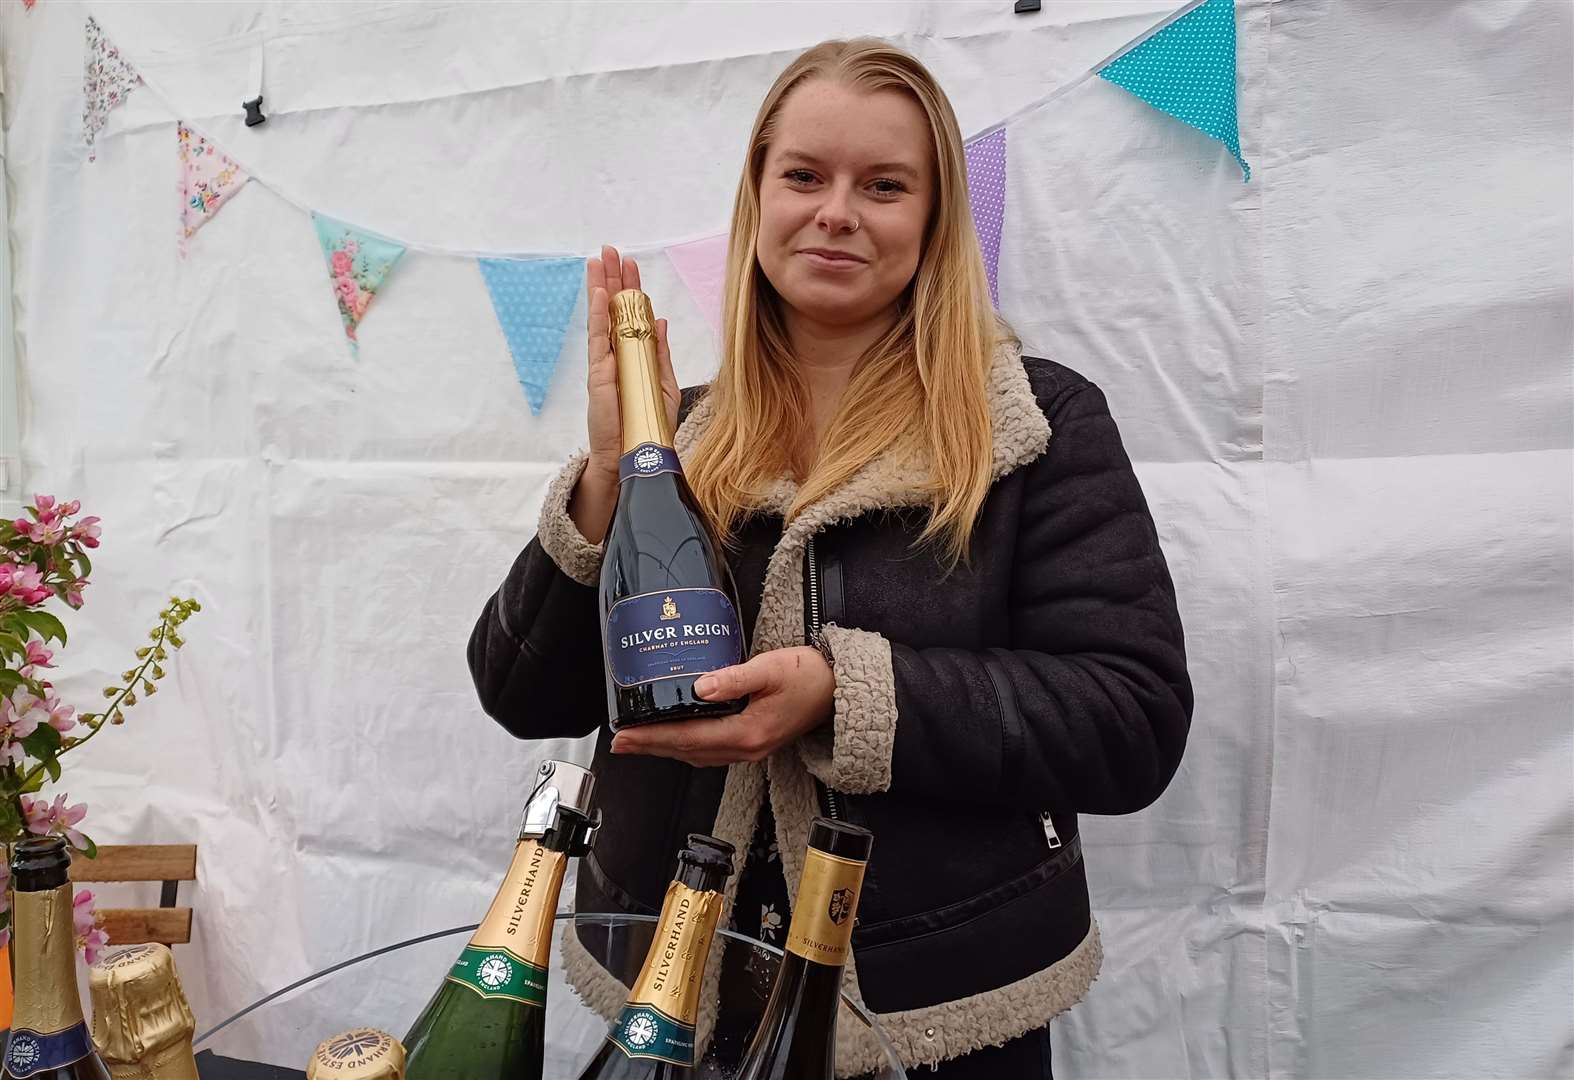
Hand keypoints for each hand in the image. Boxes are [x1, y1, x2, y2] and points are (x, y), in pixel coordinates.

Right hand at [584, 245, 680, 479]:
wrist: (631, 455)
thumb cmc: (647, 423)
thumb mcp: (663, 382)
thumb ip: (660, 351)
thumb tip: (659, 320)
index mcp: (630, 354)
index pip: (629, 314)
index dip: (630, 288)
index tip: (630, 263)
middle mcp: (614, 354)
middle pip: (612, 309)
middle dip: (612, 278)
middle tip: (610, 250)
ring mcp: (604, 362)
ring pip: (601, 317)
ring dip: (601, 287)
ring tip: (599, 260)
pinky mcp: (599, 374)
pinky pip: (598, 339)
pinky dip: (599, 315)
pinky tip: (600, 294)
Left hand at [610, 647, 835, 767]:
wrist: (839, 690)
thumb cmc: (809, 676)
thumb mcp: (771, 668)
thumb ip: (734, 678)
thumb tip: (699, 686)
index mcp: (747, 733)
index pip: (688, 737)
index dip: (653, 737)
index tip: (624, 735)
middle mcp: (746, 748)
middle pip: (687, 751)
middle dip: (651, 746)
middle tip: (619, 741)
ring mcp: (750, 749)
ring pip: (697, 754)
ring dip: (666, 748)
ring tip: (639, 740)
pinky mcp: (753, 742)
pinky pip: (710, 751)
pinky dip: (686, 746)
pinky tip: (675, 737)